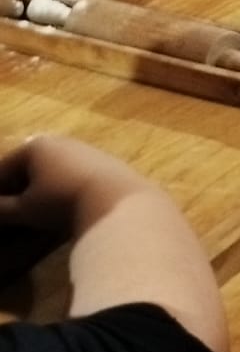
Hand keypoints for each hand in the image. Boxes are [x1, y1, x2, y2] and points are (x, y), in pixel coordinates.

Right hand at [0, 135, 141, 232]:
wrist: (116, 201)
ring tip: (33, 209)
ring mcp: (84, 149)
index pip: (4, 167)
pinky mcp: (104, 161)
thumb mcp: (25, 209)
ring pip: (52, 169)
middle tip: (11, 208)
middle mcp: (60, 141)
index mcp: (36, 147)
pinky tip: (62, 203)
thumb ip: (2, 208)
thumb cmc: (62, 201)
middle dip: (17, 186)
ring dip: (40, 186)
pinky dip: (62, 186)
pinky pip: (73, 173)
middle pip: (29, 165)